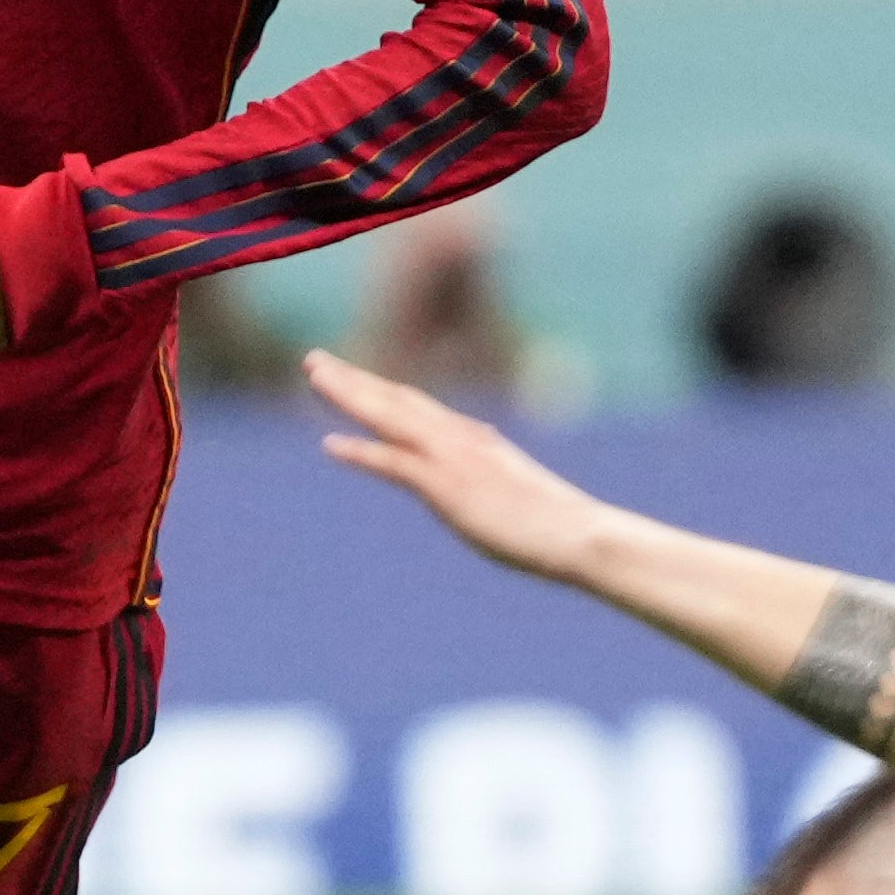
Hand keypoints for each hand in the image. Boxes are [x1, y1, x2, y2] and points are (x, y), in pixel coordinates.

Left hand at [303, 349, 612, 580]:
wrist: (580, 534)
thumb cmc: (557, 525)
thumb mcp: (516, 494)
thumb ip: (493, 483)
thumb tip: (487, 490)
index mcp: (475, 439)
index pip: (417, 407)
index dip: (381, 389)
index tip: (353, 376)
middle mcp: (460, 439)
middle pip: (396, 399)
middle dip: (354, 378)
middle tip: (316, 359)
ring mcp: (453, 460)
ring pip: (389, 416)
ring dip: (349, 393)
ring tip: (314, 375)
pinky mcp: (449, 486)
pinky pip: (395, 463)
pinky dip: (361, 451)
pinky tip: (330, 444)